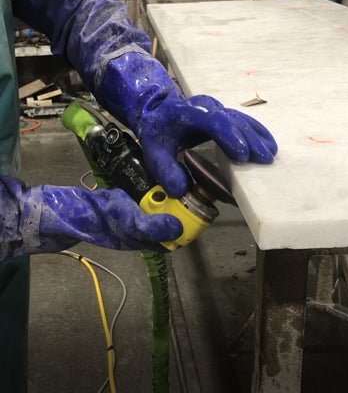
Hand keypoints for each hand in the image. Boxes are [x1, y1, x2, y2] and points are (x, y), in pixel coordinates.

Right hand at [0, 176, 182, 259]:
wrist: (72, 210)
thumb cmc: (100, 220)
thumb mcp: (129, 224)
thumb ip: (153, 228)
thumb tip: (179, 228)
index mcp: (148, 241)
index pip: (177, 237)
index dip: (190, 225)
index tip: (199, 206)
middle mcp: (147, 231)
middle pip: (172, 220)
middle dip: (181, 206)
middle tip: (189, 188)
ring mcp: (139, 217)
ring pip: (162, 209)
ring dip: (170, 198)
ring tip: (178, 183)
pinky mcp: (131, 206)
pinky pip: (149, 199)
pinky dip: (156, 192)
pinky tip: (159, 180)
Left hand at [99, 53, 277, 197]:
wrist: (158, 112)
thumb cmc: (158, 133)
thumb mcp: (154, 152)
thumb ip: (165, 170)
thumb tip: (180, 190)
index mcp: (188, 113)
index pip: (213, 121)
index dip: (230, 137)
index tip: (242, 156)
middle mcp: (207, 107)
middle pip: (232, 120)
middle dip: (250, 140)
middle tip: (264, 159)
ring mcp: (217, 109)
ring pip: (241, 119)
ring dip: (257, 136)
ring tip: (270, 153)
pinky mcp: (224, 114)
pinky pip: (243, 121)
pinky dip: (256, 131)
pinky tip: (268, 143)